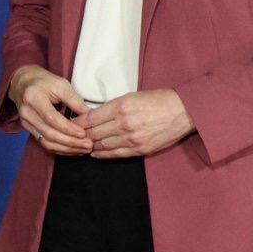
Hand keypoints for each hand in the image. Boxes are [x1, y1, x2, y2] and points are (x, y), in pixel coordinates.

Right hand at [7, 64, 93, 154]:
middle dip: (71, 142)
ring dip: (67, 149)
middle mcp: (27, 113)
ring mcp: (26, 123)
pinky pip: (45, 144)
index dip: (68, 128)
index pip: (52, 118)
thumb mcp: (61, 84)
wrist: (23, 82)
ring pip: (47, 143)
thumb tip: (90, 116)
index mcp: (34, 98)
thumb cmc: (43, 82)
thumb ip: (74, 100)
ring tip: (84, 150)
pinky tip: (74, 149)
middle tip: (89, 145)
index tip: (84, 133)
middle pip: (49, 134)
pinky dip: (60, 149)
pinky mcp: (29, 130)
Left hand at [73, 89, 192, 158]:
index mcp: (120, 106)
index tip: (70, 124)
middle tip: (72, 136)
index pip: (91, 118)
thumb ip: (112, 107)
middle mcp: (124, 123)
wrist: (182, 111)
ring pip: (103, 145)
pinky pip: (116, 154)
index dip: (77, 123)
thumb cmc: (157, 100)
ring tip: (82, 145)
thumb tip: (94, 115)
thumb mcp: (131, 96)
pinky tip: (95, 153)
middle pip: (94, 133)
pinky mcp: (141, 149)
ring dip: (91, 146)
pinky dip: (103, 154)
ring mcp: (132, 138)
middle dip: (81, 135)